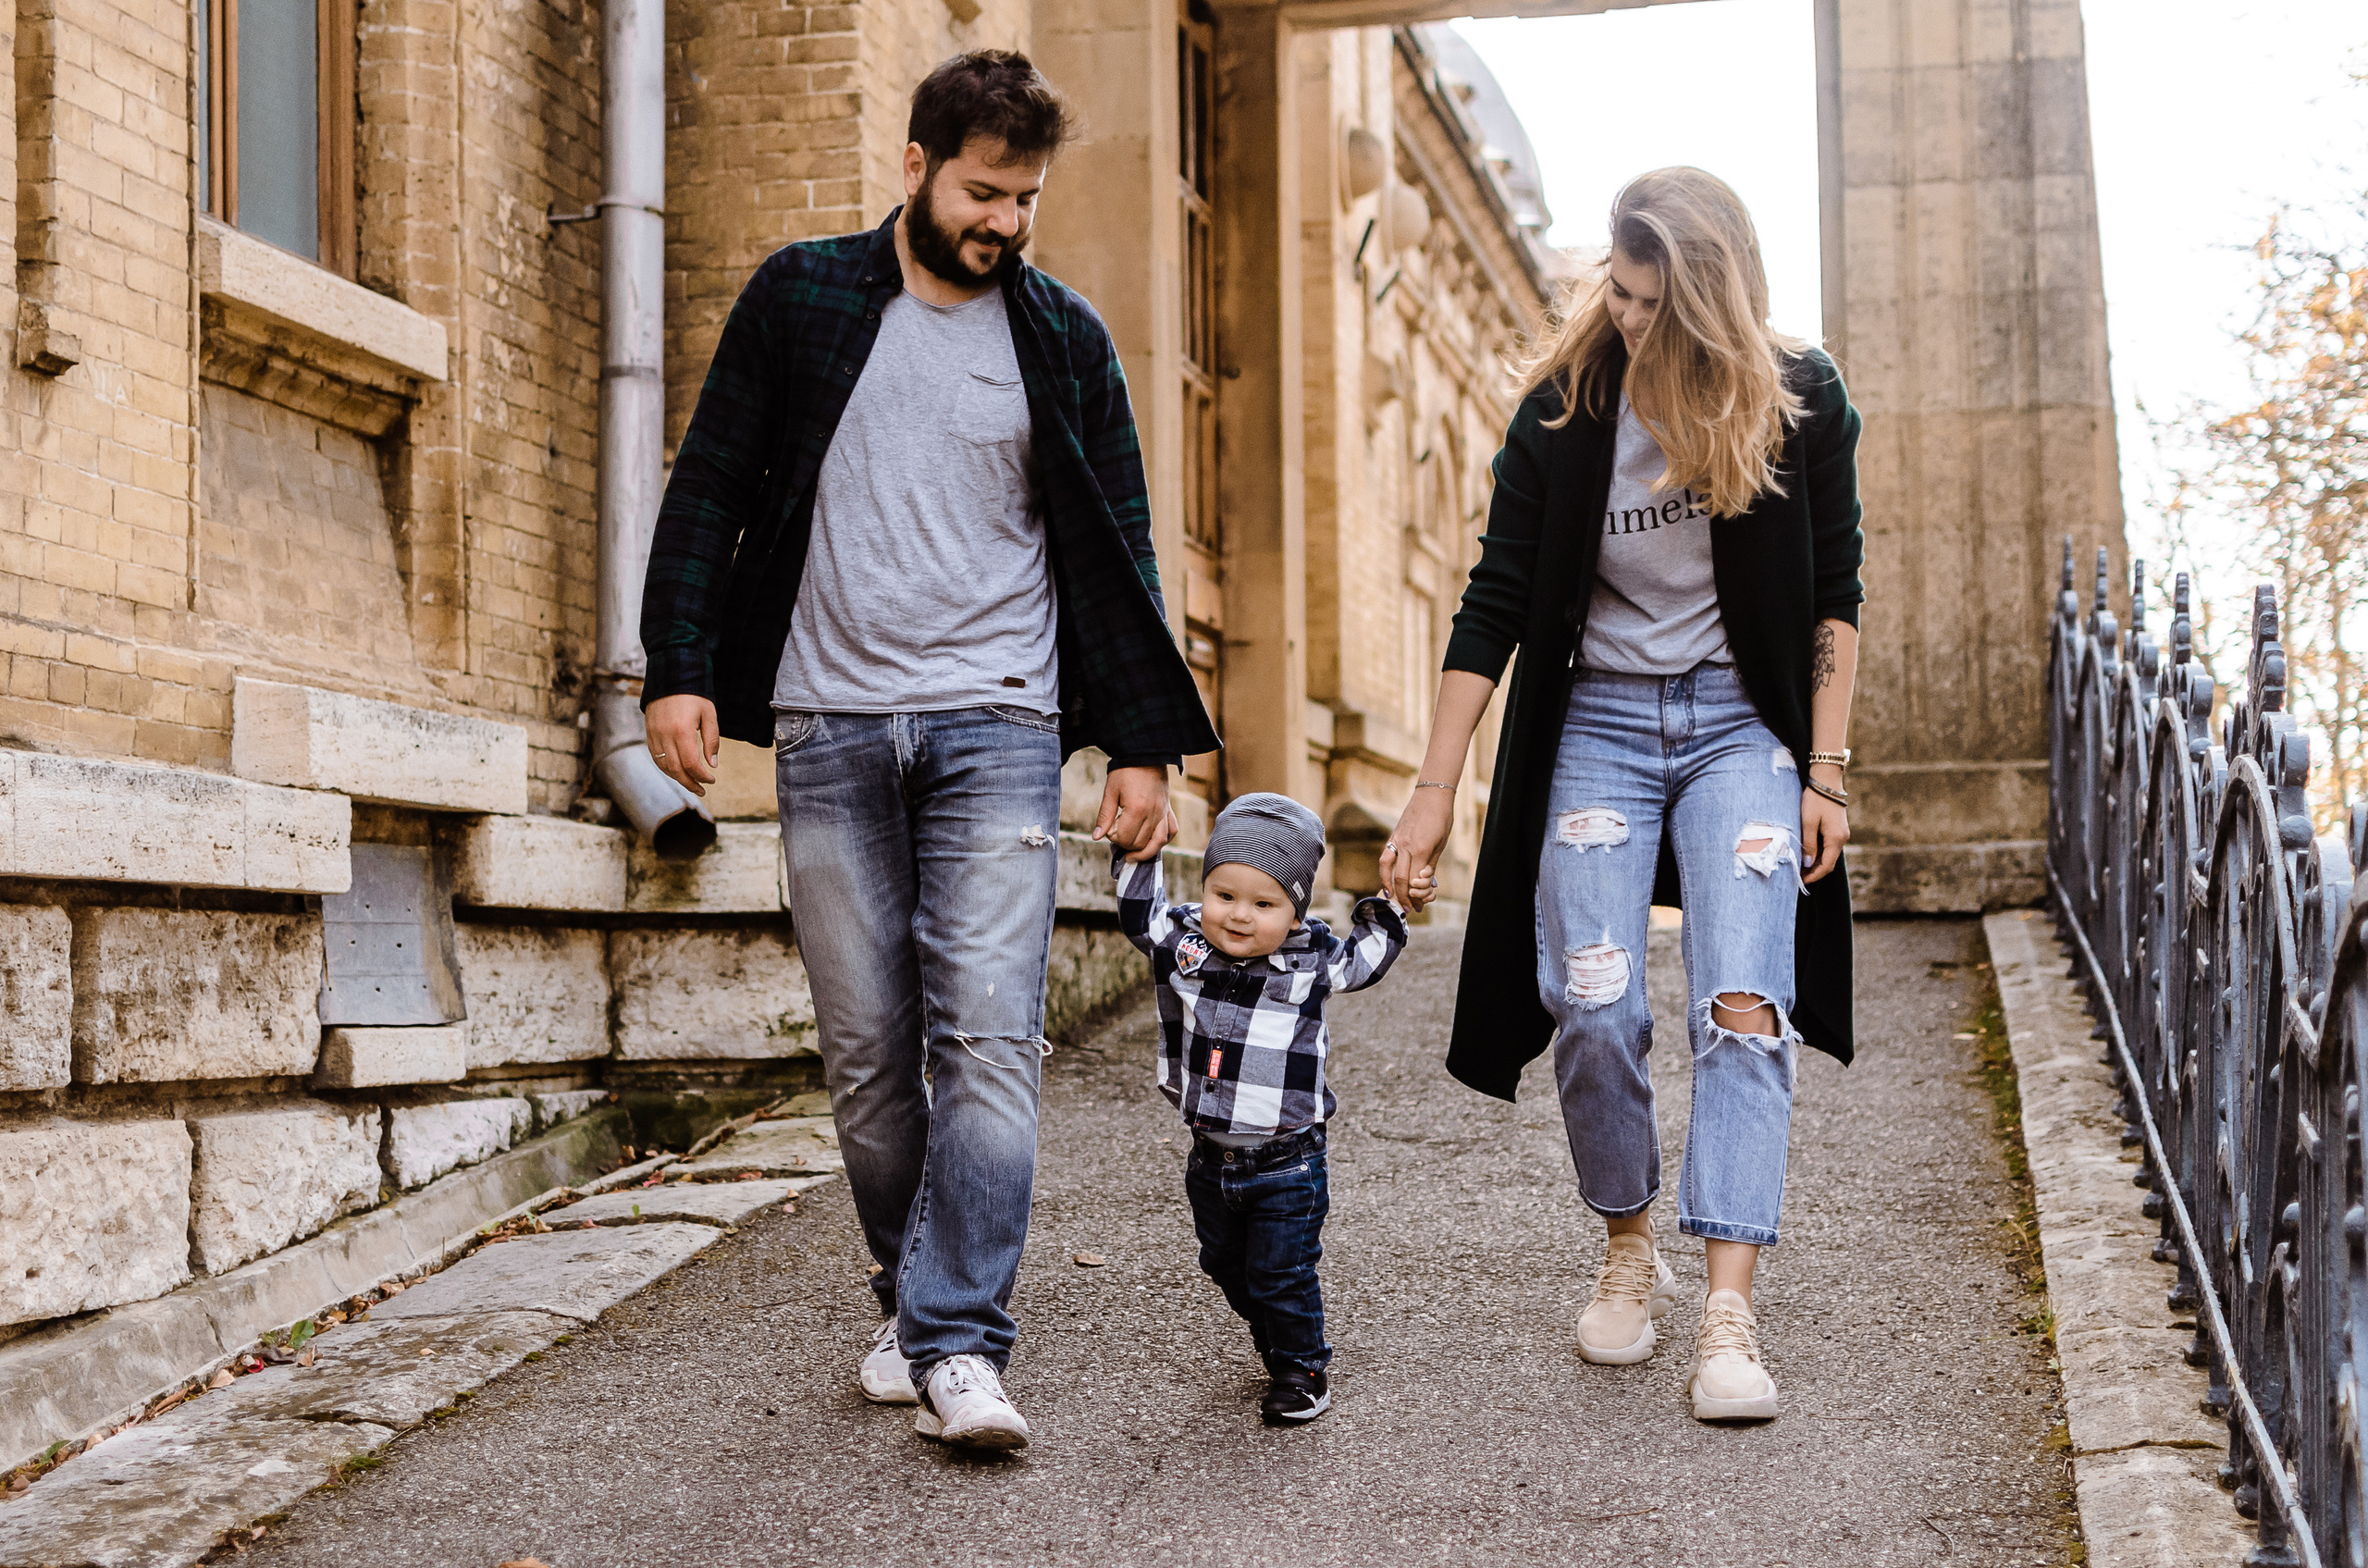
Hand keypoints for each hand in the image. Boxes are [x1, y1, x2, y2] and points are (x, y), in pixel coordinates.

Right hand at [645, 694, 719, 794]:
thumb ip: (711, 740)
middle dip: (690, 783)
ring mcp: (654, 735)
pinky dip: (667, 768)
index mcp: (681, 730)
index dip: (701, 776)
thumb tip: (712, 765)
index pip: (691, 764)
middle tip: (702, 790)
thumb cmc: (694, 695)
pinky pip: (656, 758)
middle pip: (676, 770)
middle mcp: (665, 735)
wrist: (670, 677)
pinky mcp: (649, 733)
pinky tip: (678, 772)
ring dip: (678, 778)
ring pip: (664, 766)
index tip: (711, 780)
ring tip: (692, 784)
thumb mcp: (709, 715)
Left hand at [1095, 765, 1176, 862]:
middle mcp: (1153, 813)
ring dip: (1145, 852)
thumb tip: (1096, 837)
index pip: (1125, 838)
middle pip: (1140, 843)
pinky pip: (1171, 831)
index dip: (1113, 838)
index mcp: (1137, 809)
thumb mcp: (1110, 791)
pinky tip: (1152, 843)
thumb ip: (1105, 816)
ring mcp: (1163, 812)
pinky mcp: (1168, 809)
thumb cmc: (1125, 771)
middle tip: (1117, 835)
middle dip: (1126, 844)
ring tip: (1133, 856)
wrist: (1145, 754)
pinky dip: (1162, 841)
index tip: (1108, 829)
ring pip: (1158, 842)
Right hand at [1380, 787, 1453, 909]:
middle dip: (1403, 896)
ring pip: (1387, 868)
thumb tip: (1426, 882)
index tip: (1419, 905)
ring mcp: (1397, 840)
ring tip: (1390, 897)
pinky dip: (1384, 870)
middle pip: (1400, 878)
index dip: (1415, 896)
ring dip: (1388, 885)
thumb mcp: (1441, 844)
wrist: (1431, 795)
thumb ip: (1431, 864)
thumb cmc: (1442, 818)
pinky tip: (1386, 878)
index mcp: (1421, 850)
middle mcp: (1406, 846)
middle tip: (1408, 908)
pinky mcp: (1393, 836)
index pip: (1414, 880)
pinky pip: (1385, 857)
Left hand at [1800, 775, 1848, 884]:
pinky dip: (1818, 853)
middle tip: (1797, 876)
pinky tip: (1807, 853)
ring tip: (1799, 866)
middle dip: (1814, 871)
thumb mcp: (1808, 822)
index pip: (1826, 866)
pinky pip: (1829, 846)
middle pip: (1829, 862)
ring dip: (1815, 863)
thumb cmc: (1815, 799)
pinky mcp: (1837, 828)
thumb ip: (1809, 844)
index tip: (1800, 881)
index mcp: (1836, 839)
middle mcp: (1842, 838)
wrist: (1826, 780)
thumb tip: (1808, 864)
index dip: (1814, 876)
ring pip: (1829, 854)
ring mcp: (1841, 833)